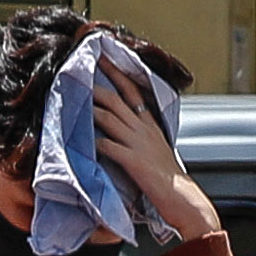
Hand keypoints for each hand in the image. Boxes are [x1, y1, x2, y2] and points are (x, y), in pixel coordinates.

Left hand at [88, 64, 213, 248]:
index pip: (133, 90)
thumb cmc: (166, 176)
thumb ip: (141, 134)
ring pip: (109, 118)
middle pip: (116, 100)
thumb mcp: (156, 146)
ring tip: (74, 102)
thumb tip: (125, 126)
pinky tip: (82, 141)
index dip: (117, 73)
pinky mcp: (132, 161)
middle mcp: (143, 129)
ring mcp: (137, 143)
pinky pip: (108, 146)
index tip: (104, 59)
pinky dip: (94, 142)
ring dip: (90, 109)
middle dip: (97, 86)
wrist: (181, 196)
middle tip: (80, 74)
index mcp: (149, 124)